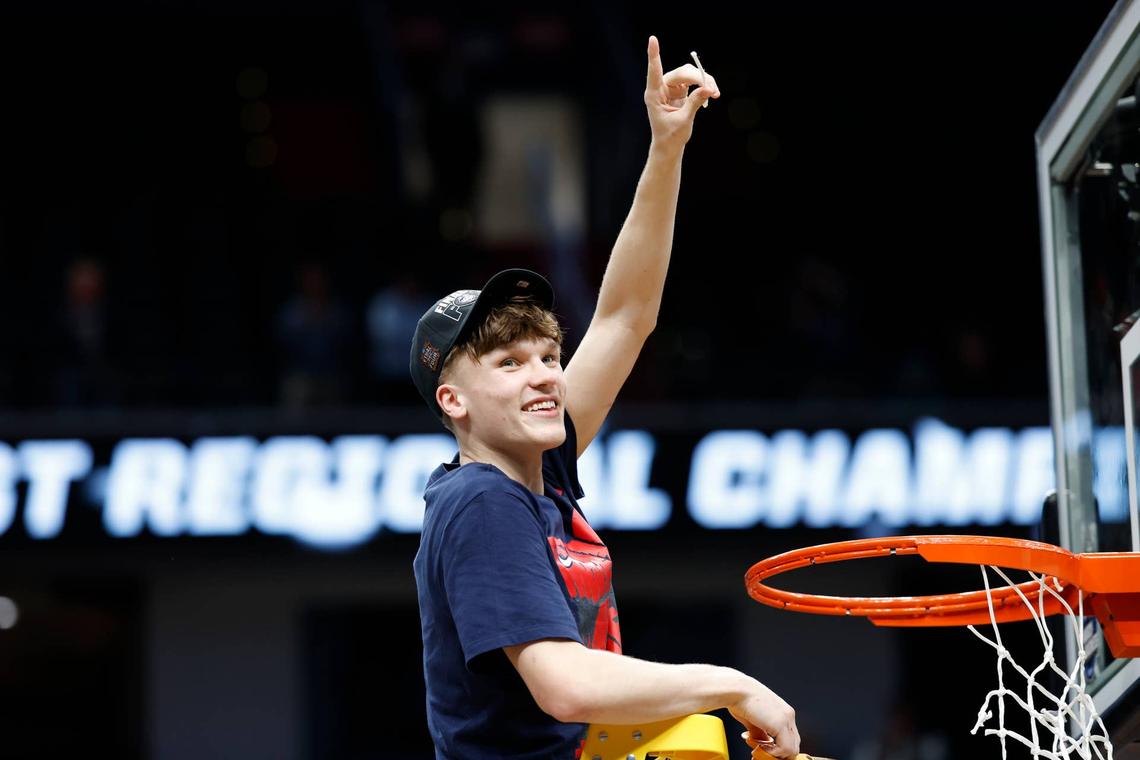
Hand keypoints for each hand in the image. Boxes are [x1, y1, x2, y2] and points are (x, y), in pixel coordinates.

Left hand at [644, 35, 720, 152]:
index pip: (654, 71)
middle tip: (712, 89)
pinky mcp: (679, 91)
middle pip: (681, 73)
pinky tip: (712, 93)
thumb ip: (694, 103)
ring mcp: (670, 88)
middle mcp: (661, 88)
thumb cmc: (670, 136)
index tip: (652, 40)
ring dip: (704, 81)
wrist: (670, 146)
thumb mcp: (683, 121)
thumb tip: (707, 89)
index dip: (654, 55)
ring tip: (715, 93)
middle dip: (698, 78)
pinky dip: (704, 85)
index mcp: (654, 95)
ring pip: (690, 75)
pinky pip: (694, 81)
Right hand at [728, 682, 799, 757]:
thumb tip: (762, 744)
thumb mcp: (754, 719)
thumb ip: (761, 733)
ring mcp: (786, 719)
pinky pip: (785, 749)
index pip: (791, 736)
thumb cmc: (740, 699)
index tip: (767, 751)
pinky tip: (761, 747)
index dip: (780, 748)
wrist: (736, 690)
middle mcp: (788, 714)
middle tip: (764, 754)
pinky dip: (774, 753)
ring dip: (776, 754)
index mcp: (783, 711)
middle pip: (794, 744)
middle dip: (780, 753)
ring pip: (792, 749)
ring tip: (760, 750)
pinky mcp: (780, 724)